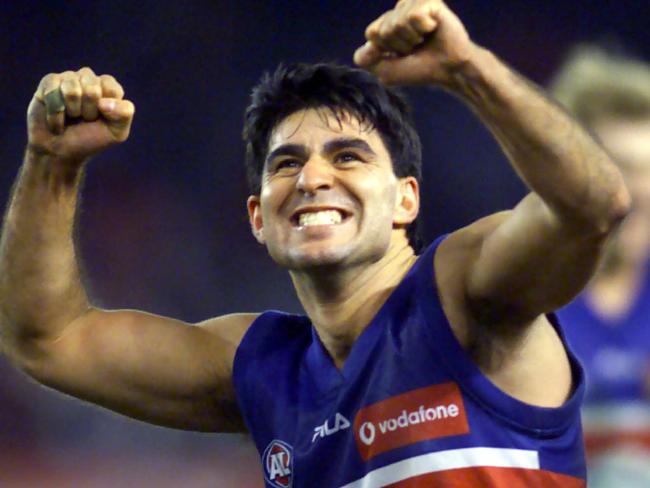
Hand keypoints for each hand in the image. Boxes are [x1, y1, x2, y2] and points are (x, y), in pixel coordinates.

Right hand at [27, 67, 134, 163]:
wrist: (60, 151)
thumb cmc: (90, 139)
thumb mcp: (117, 132)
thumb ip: (124, 114)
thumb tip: (104, 102)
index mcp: (109, 88)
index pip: (112, 90)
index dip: (107, 110)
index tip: (101, 119)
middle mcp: (89, 79)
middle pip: (92, 90)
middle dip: (88, 112)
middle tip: (84, 119)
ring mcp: (68, 78)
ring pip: (72, 90)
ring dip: (71, 112)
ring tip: (70, 117)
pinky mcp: (49, 82)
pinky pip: (52, 92)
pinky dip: (55, 113)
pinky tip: (56, 118)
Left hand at [353, 0, 474, 85]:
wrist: (448, 69)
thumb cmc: (420, 69)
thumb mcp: (386, 71)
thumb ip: (367, 60)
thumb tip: (363, 47)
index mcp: (387, 25)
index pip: (372, 33)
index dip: (385, 50)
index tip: (400, 55)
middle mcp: (399, 11)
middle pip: (383, 30)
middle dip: (398, 46)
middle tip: (415, 48)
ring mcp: (413, 4)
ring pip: (397, 23)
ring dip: (412, 39)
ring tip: (424, 40)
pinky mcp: (429, 1)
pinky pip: (413, 16)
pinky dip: (422, 29)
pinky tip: (433, 29)